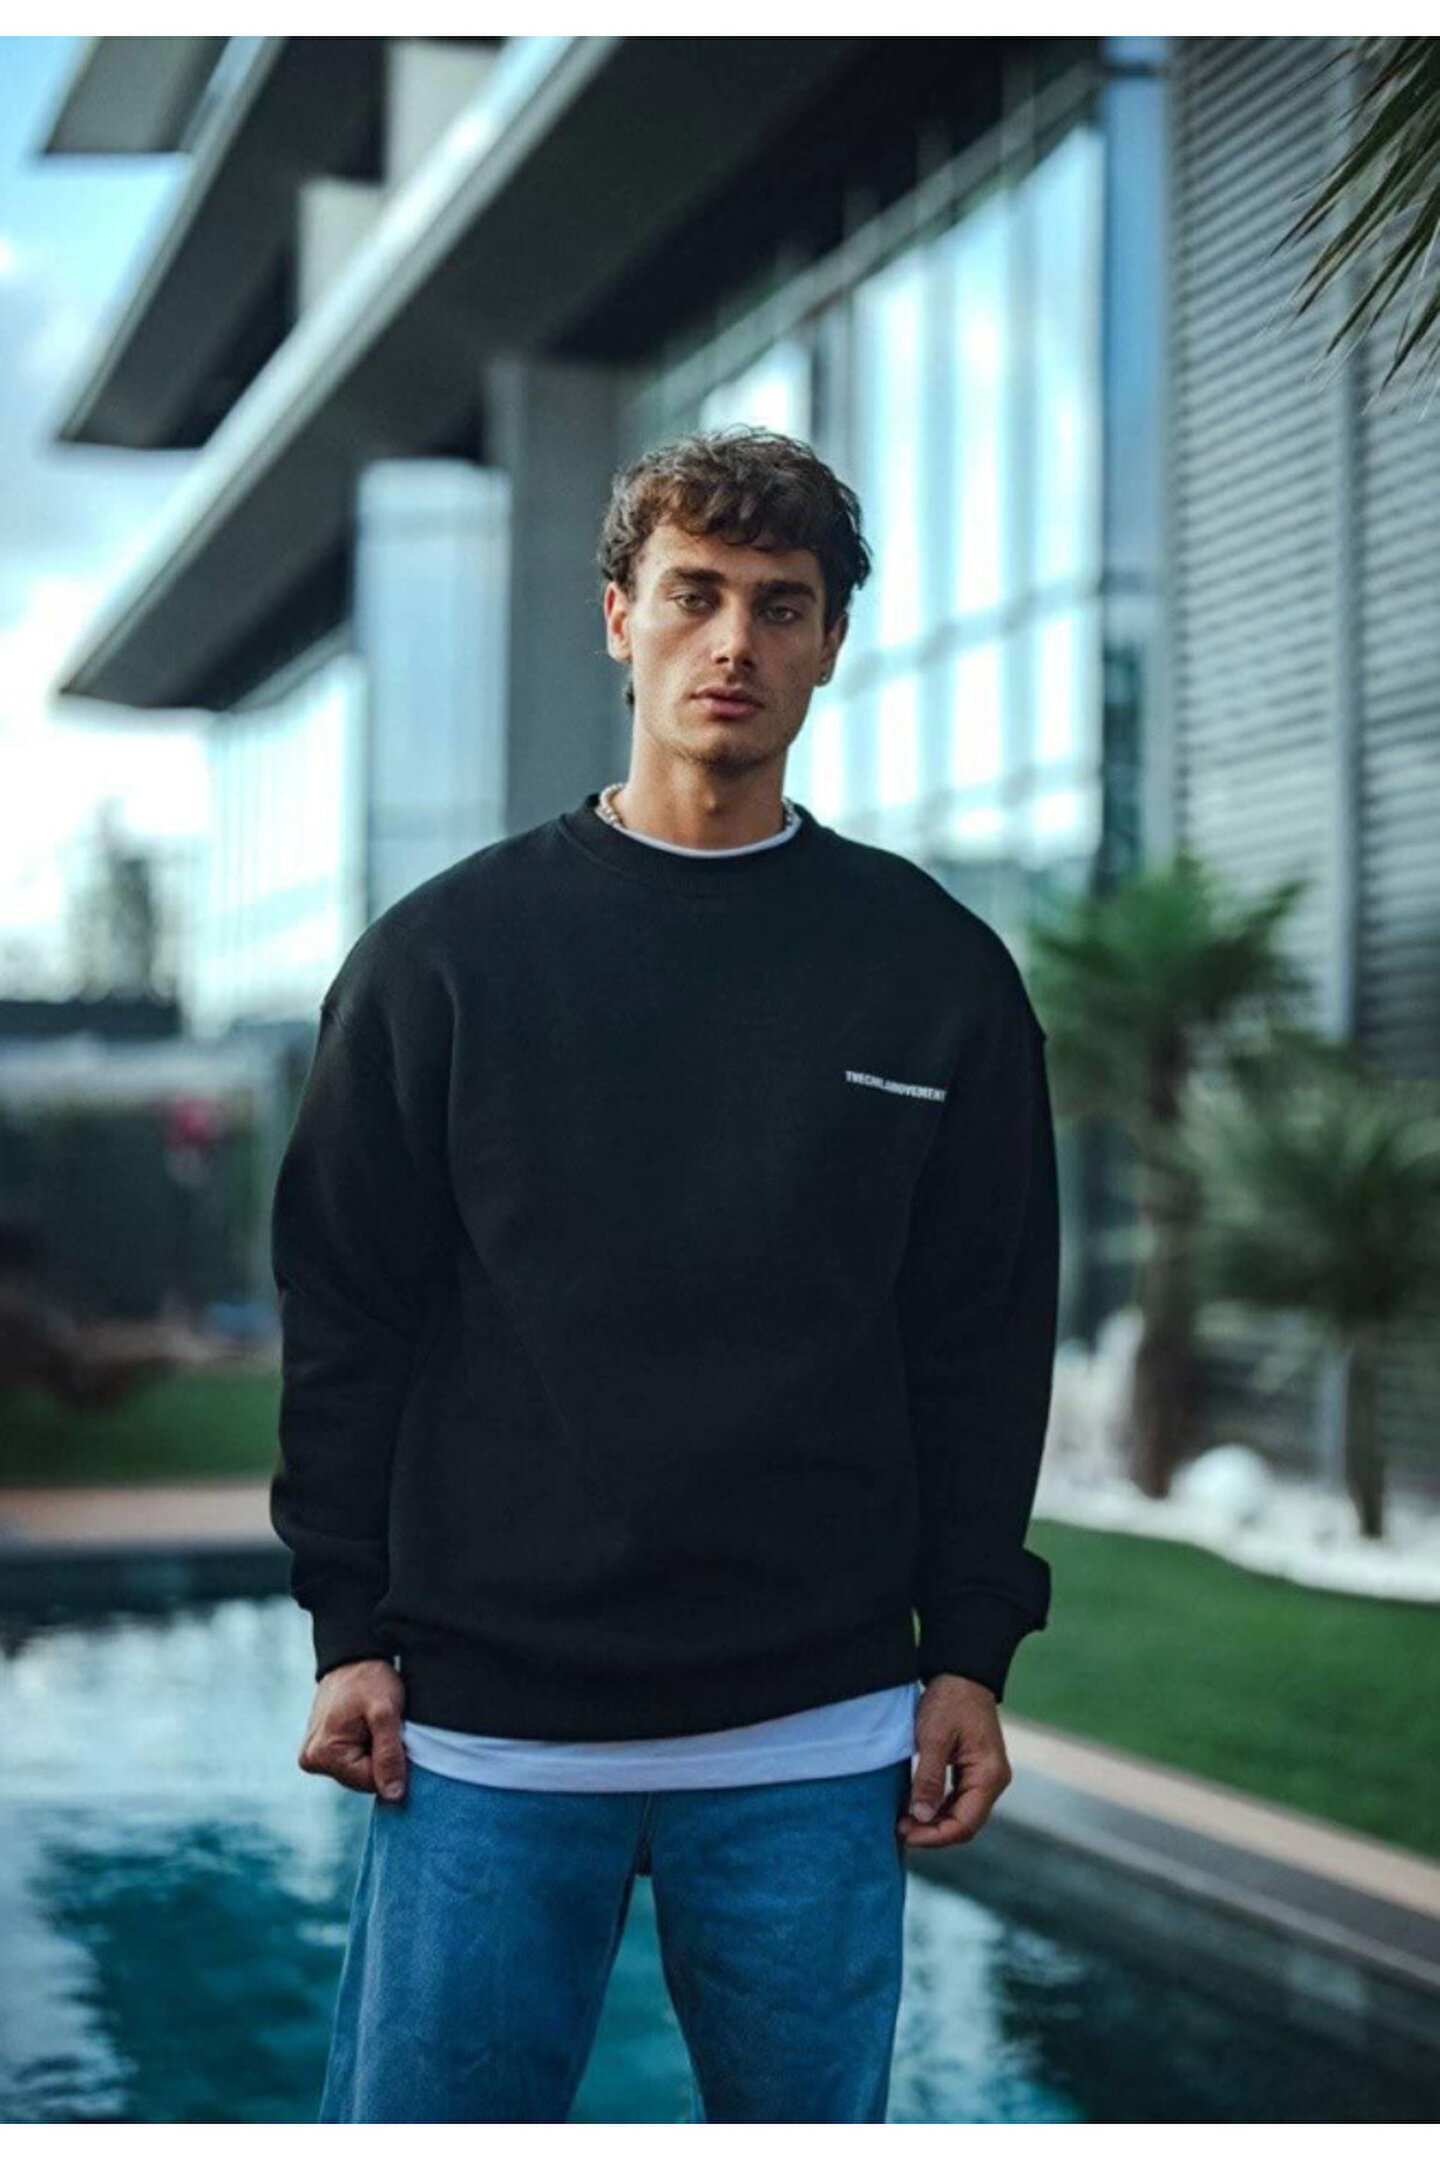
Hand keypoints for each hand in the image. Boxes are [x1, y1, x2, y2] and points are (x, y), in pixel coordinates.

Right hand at [298, 1658, 408, 1801]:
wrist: (354, 1657)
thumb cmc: (369, 1680)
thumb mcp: (385, 1713)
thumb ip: (389, 1755)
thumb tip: (394, 1795)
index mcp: (323, 1755)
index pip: (371, 1782)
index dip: (391, 1762)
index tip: (392, 1733)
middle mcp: (312, 1760)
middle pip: (363, 1779)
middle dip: (380, 1757)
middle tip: (382, 1726)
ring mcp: (314, 1756)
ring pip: (359, 1771)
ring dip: (373, 1752)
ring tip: (372, 1724)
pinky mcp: (321, 1751)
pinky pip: (352, 1761)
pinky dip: (365, 1748)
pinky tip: (364, 1727)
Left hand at [897, 1673, 1010, 1849]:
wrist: (962, 1672)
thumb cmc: (950, 1700)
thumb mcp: (934, 1738)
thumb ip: (928, 1779)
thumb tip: (920, 1817)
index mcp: (989, 1775)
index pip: (965, 1824)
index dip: (935, 1836)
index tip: (905, 1834)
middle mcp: (993, 1781)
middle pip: (965, 1823)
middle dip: (933, 1832)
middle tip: (900, 1830)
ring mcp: (986, 1776)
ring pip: (961, 1814)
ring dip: (934, 1822)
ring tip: (904, 1821)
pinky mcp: (975, 1770)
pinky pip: (959, 1799)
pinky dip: (939, 1807)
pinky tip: (917, 1806)